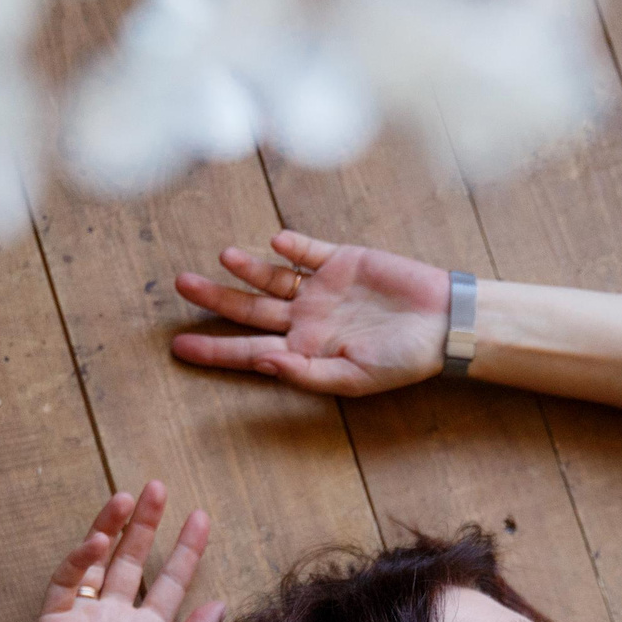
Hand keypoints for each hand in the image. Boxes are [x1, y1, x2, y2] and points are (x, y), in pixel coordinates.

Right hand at [26, 480, 226, 621]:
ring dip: (111, 529)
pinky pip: (67, 583)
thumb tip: (220, 601)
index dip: (185, 549)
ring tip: (126, 498)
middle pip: (134, 561)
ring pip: (99, 562)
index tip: (201, 517)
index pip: (171, 582)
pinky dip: (80, 560)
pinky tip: (98, 542)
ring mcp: (85, 619)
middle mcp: (117, 620)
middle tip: (158, 487)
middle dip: (146, 525)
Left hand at [170, 230, 450, 395]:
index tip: (177, 348)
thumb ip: (306, 373)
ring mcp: (321, 289)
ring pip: (271, 277)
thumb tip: (264, 364)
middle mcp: (306, 320)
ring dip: (246, 268)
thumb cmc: (402, 361)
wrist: (443, 323)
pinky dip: (290, 247)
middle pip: (249, 309)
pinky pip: (307, 252)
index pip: (248, 351)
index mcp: (304, 352)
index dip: (214, 349)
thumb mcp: (353, 378)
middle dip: (215, 299)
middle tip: (180, 285)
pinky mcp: (341, 261)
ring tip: (223, 258)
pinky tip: (275, 244)